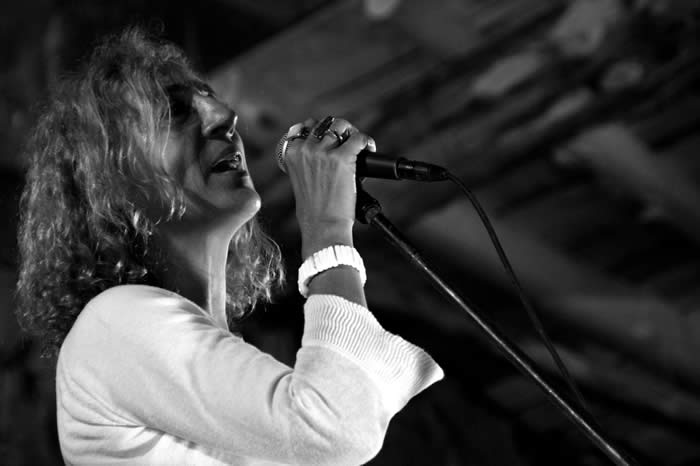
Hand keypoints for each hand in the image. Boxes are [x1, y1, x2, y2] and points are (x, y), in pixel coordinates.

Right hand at [282, 116, 374, 257]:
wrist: (322, 226)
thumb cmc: (313, 210)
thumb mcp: (300, 181)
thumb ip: (306, 164)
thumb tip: (322, 155)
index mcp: (291, 154)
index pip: (303, 128)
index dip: (318, 131)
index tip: (329, 139)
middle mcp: (305, 149)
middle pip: (323, 123)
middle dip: (337, 130)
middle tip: (347, 141)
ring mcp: (323, 152)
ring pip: (340, 126)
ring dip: (351, 133)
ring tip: (359, 144)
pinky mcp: (342, 158)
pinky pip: (358, 138)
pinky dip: (366, 142)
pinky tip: (368, 149)